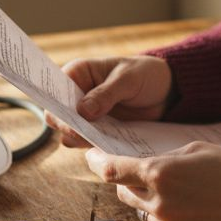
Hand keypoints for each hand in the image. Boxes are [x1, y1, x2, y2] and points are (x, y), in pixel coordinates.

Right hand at [43, 55, 171, 147]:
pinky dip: (95, 147)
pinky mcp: (97, 132)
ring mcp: (85, 116)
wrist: (165, 92)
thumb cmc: (144, 74)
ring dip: (80, 139)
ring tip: (98, 141)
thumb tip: (82, 111)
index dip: (55, 104)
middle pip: (58, 115)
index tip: (67, 118)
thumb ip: (106, 93)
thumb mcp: (128, 79)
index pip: (54, 90)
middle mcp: (76, 96)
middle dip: (67, 126)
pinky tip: (107, 148)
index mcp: (77, 73)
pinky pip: (89, 143)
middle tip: (82, 134)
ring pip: (71, 133)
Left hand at [85, 142, 220, 220]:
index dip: (98, 163)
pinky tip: (199, 213)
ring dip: (156, 203)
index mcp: (161, 173)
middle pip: (125, 193)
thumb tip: (148, 168)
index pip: (114, 170)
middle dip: (131, 183)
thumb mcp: (199, 149)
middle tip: (148, 175)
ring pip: (146, 213)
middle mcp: (159, 203)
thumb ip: (167, 158)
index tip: (92, 158)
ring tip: (189, 195)